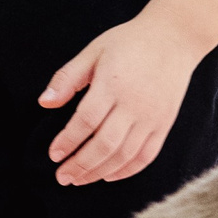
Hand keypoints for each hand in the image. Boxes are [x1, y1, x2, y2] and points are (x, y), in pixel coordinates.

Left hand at [39, 13, 207, 184]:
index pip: (86, 121)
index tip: (53, 154)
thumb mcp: (93, 51)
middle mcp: (134, 104)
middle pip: (105, 144)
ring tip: (79, 180)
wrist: (173, 38)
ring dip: (99, 172)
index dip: (68, 141)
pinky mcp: (164, 125)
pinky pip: (146, 156)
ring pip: (124, 155)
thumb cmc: (128, 42)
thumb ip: (68, 78)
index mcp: (112, 83)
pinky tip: (108, 176)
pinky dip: (126, 171)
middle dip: (81, 165)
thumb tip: (44, 103)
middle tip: (62, 176)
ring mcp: (152, 117)